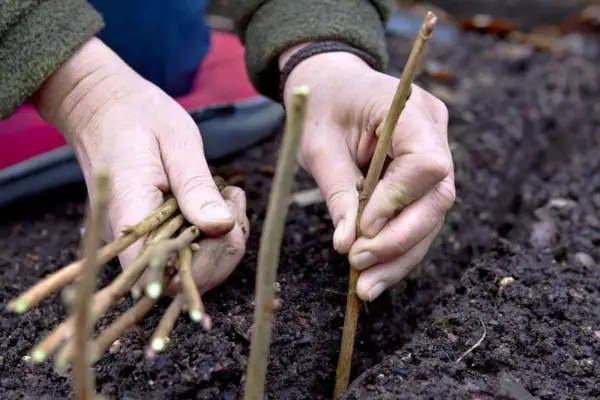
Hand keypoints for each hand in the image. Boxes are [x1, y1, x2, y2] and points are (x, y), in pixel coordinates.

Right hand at [32, 38, 248, 292]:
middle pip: (181, 280)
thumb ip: (196, 187)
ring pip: (187, 270)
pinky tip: (222, 203)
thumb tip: (221, 227)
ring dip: (222, 243)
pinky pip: (184, 252)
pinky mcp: (150, 233)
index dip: (203, 265)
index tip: (228, 224)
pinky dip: (212, 236)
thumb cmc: (137, 116)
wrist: (101, 106)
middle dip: (223, 251)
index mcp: (130, 214)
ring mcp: (139, 239)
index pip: (162, 273)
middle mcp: (129, 238)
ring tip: (231, 198)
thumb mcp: (176, 141)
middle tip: (235, 203)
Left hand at [281, 44, 454, 301]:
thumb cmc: (322, 107)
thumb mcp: (318, 145)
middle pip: (436, 198)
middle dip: (399, 240)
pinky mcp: (424, 177)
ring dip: (399, 256)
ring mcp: (435, 154)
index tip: (362, 230)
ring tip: (366, 288)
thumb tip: (347, 245)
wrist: (334, 86)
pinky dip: (397, 249)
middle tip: (360, 268)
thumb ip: (338, 192)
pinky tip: (374, 276)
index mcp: (410, 110)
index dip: (397, 201)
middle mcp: (434, 132)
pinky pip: (418, 217)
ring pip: (430, 216)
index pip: (426, 163)